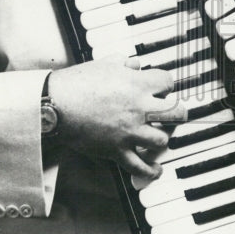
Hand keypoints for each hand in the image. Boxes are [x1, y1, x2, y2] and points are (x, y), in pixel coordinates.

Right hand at [46, 57, 185, 179]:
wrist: (56, 105)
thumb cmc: (77, 83)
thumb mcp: (104, 64)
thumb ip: (124, 63)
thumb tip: (134, 64)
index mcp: (137, 84)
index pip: (168, 82)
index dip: (165, 83)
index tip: (161, 87)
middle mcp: (138, 108)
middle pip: (176, 113)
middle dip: (178, 112)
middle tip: (174, 112)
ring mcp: (128, 131)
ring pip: (162, 140)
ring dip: (162, 138)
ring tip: (158, 135)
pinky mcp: (116, 150)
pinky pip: (139, 166)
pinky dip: (151, 171)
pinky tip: (156, 169)